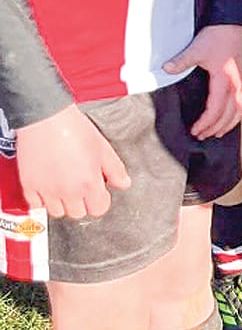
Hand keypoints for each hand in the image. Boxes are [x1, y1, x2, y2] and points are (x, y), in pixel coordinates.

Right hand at [15, 105, 130, 219]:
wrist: (45, 117)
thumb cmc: (73, 128)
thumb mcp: (102, 148)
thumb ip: (115, 169)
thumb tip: (124, 183)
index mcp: (89, 182)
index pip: (99, 209)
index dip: (100, 200)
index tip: (98, 193)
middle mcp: (68, 190)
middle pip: (78, 213)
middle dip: (82, 202)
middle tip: (80, 186)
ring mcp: (47, 190)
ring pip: (57, 212)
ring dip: (62, 203)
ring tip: (64, 186)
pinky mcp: (29, 185)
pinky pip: (35, 204)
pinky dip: (41, 199)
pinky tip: (48, 186)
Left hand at [164, 24, 241, 138]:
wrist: (232, 23)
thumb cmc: (217, 36)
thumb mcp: (196, 50)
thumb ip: (181, 62)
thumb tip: (167, 69)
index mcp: (224, 81)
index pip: (215, 110)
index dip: (205, 123)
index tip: (195, 131)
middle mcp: (236, 84)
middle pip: (229, 115)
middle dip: (215, 128)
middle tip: (203, 135)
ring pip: (240, 110)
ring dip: (230, 123)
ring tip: (219, 132)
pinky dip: (239, 111)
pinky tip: (234, 113)